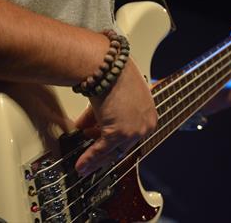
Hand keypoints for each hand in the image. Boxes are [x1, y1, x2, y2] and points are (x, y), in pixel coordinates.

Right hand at [74, 58, 157, 175]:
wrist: (108, 66)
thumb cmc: (112, 74)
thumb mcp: (112, 98)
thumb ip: (102, 116)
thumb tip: (87, 126)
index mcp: (149, 114)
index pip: (131, 135)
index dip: (114, 142)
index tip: (103, 147)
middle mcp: (145, 125)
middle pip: (122, 145)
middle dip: (103, 151)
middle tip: (92, 156)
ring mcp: (133, 131)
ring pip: (111, 150)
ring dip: (94, 158)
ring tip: (83, 164)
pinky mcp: (119, 133)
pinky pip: (102, 150)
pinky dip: (90, 158)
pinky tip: (81, 165)